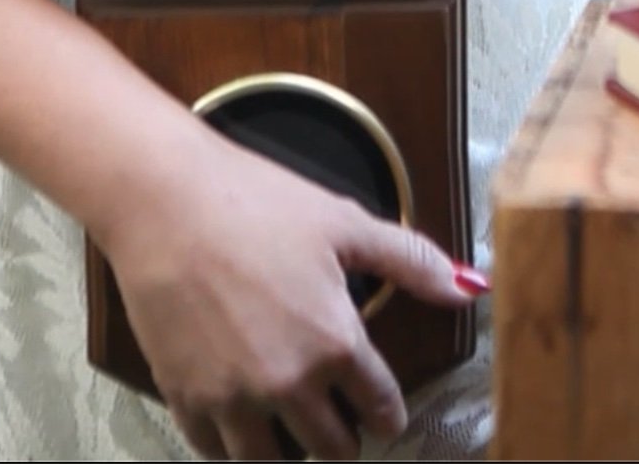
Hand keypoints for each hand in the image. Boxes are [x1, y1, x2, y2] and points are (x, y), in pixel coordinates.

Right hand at [102, 117, 481, 461]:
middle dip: (343, 439)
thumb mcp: (343, 221)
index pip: (380, 408)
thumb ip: (410, 259)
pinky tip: (241, 424)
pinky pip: (217, 453)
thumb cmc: (256, 201)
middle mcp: (289, 383)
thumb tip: (472, 287)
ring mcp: (233, 398)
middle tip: (340, 425)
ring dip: (289, 452)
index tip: (384, 415)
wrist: (166, 199)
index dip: (387, 414)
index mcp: (335, 342)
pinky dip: (233, 445)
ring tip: (292, 433)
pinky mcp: (186, 399)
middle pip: (332, 450)